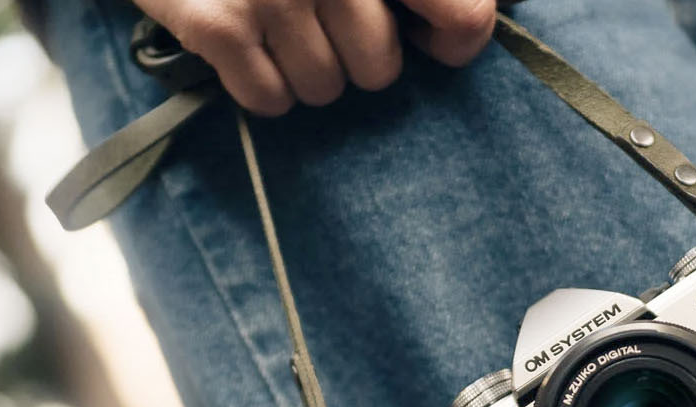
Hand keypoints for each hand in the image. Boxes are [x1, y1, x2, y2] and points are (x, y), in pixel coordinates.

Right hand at [136, 0, 496, 114]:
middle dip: (355, 56)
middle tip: (323, 21)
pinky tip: (248, 44)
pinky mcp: (218, 25)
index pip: (463, 17)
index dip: (452, 39)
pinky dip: (260, 86)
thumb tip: (477, 21)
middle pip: (380, 71)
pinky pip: (270, 101)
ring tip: (280, 27)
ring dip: (305, 72)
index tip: (425, 33)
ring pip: (324, 90)